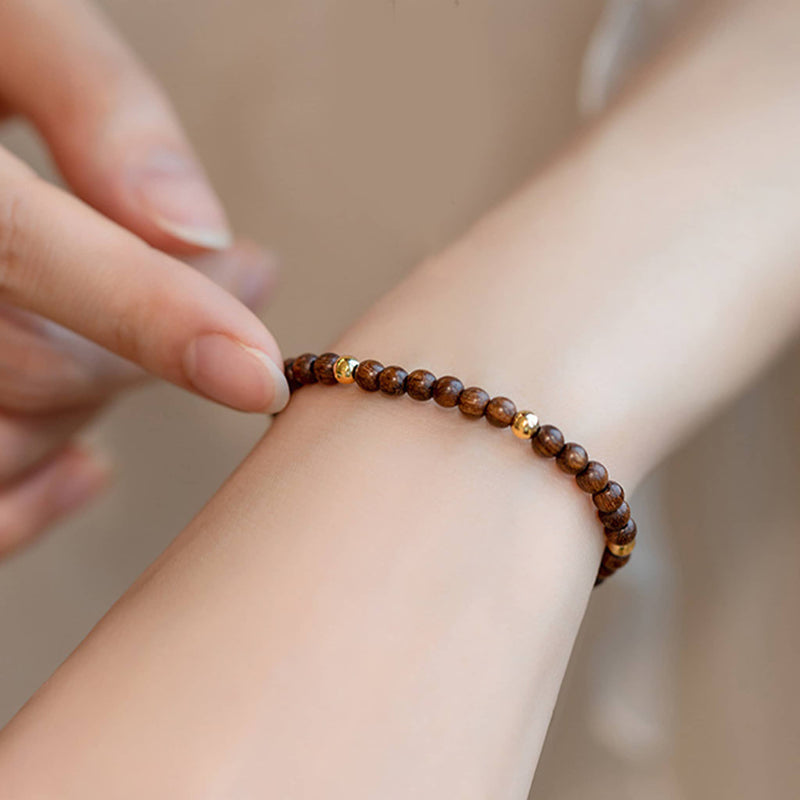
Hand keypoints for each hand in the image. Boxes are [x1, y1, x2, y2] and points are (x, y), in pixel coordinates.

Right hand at [0, 0, 288, 555]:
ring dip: (97, 410)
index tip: (259, 373)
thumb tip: (195, 228)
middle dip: (158, 342)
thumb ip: (93, 98)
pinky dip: (30, 506)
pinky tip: (88, 468)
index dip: (151, 314)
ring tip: (145, 348)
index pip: (13, 242)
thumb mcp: (1, 15)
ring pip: (2, 443)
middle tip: (239, 288)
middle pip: (37, 364)